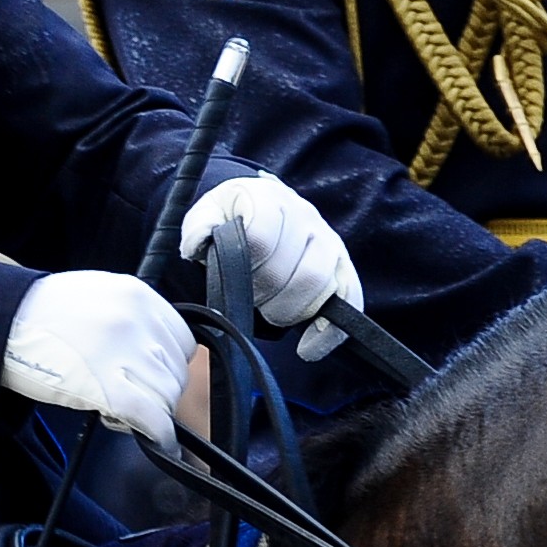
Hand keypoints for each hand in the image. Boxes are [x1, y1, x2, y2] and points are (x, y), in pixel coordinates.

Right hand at [0, 273, 197, 441]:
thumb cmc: (38, 317)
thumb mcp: (95, 297)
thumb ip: (129, 317)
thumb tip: (153, 354)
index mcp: (136, 294)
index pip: (181, 340)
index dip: (168, 366)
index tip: (151, 377)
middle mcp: (137, 319)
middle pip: (176, 372)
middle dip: (158, 391)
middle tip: (130, 398)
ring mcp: (125, 352)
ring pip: (167, 397)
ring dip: (151, 412)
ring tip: (119, 411)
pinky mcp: (110, 386)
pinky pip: (153, 418)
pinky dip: (159, 436)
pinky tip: (157, 443)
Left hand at [182, 174, 364, 359]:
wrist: (257, 211)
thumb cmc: (230, 220)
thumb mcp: (207, 215)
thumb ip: (198, 228)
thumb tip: (196, 245)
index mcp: (270, 199)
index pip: (263, 240)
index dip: (245, 267)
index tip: (233, 274)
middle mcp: (306, 216)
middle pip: (294, 270)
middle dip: (266, 295)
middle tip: (249, 297)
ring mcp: (329, 240)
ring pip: (320, 285)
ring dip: (289, 310)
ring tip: (270, 308)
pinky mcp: (343, 265)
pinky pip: (350, 299)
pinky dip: (329, 330)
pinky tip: (307, 347)